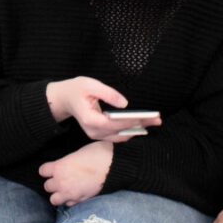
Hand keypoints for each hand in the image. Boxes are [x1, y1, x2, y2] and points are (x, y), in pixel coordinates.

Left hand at [39, 141, 112, 206]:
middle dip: (53, 183)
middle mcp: (61, 182)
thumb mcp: (77, 153)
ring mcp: (70, 193)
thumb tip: (67, 163)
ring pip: (54, 200)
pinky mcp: (80, 200)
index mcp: (59, 167)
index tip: (52, 169)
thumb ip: (67, 161)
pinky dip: (71, 200)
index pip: (42, 171)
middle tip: (61, 179)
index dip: (47, 170)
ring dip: (58, 195)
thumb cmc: (96, 154)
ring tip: (66, 189)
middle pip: (47, 187)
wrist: (112, 166)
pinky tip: (76, 194)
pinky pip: (69, 204)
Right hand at [46, 77, 160, 141]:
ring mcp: (95, 135)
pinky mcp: (98, 134)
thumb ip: (108, 94)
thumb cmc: (76, 89)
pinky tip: (142, 125)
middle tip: (158, 120)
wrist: (64, 99)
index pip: (114, 123)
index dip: (132, 121)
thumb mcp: (91, 85)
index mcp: (90, 119)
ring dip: (137, 130)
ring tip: (154, 122)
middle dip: (140, 126)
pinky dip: (129, 131)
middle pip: (120, 132)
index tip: (147, 117)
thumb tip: (125, 104)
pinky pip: (117, 136)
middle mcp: (93, 131)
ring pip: (120, 137)